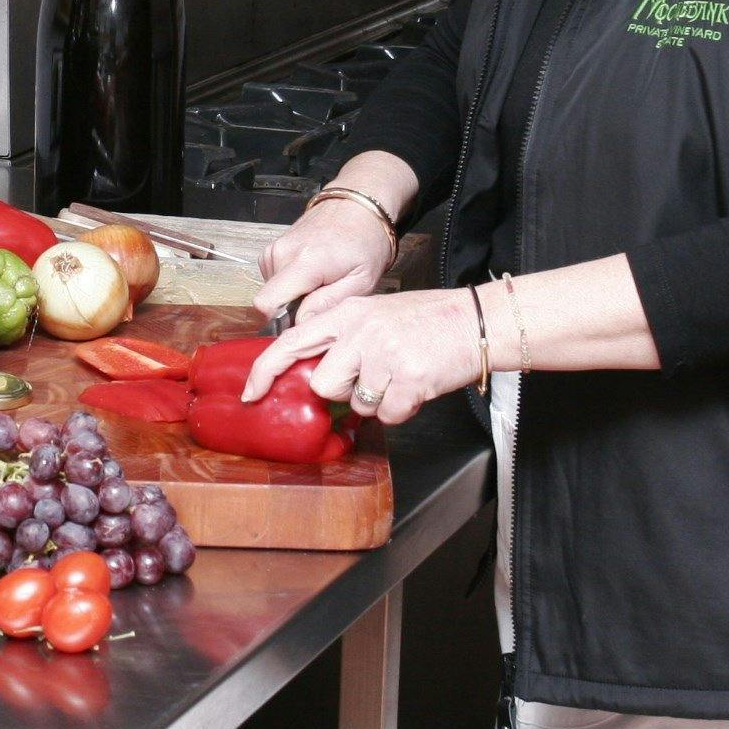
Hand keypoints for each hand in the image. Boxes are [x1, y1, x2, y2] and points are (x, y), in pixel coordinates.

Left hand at [239, 289, 471, 424]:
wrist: (476, 320)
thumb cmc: (427, 320)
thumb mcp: (375, 314)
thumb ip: (343, 338)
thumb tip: (315, 374)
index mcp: (348, 313)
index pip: (291, 342)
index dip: (265, 371)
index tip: (252, 393)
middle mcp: (360, 332)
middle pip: (322, 384)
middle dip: (342, 391)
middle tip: (372, 377)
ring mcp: (384, 355)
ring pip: (357, 404)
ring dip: (376, 401)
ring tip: (399, 377)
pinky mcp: (408, 379)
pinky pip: (389, 415)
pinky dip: (402, 409)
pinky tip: (415, 387)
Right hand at [254, 198, 394, 327]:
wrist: (358, 204)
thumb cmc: (365, 240)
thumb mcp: (362, 280)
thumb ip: (329, 303)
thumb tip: (301, 323)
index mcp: (305, 263)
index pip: (266, 303)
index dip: (279, 322)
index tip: (301, 323)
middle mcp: (283, 253)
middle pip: (271, 301)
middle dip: (292, 308)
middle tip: (323, 298)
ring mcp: (275, 248)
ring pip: (272, 291)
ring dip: (293, 294)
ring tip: (321, 282)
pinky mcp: (274, 248)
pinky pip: (274, 279)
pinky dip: (291, 282)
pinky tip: (313, 273)